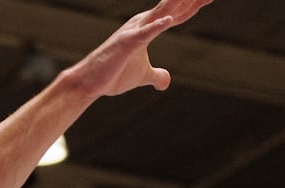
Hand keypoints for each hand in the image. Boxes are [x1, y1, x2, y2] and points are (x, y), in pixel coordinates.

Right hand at [66, 0, 214, 99]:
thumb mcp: (142, 76)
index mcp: (148, 27)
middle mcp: (142, 23)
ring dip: (177, 3)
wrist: (90, 82)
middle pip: (173, 6)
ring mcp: (134, 31)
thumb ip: (156, 75)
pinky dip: (156, 26)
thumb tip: (166, 81)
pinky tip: (168, 20)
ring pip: (161, 13)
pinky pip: (143, 33)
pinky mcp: (125, 43)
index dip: (194, 5)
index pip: (177, 13)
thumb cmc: (114, 75)